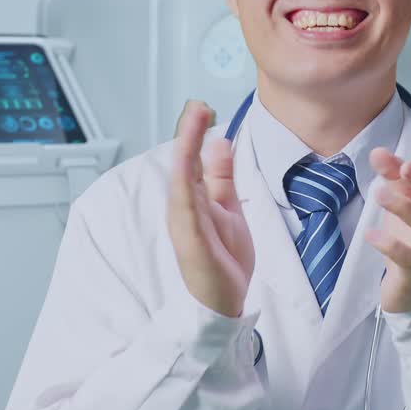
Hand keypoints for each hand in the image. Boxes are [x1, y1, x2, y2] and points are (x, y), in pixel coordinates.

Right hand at [166, 101, 253, 316]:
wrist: (224, 303)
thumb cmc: (223, 259)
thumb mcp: (228, 208)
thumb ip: (222, 177)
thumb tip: (219, 142)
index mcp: (193, 200)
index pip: (191, 159)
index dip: (195, 133)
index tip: (202, 106)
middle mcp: (183, 209)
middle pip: (183, 165)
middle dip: (188, 134)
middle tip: (196, 106)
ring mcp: (185, 226)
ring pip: (181, 183)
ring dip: (185, 153)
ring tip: (191, 126)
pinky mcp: (191, 244)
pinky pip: (187, 212)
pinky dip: (185, 189)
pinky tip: (186, 169)